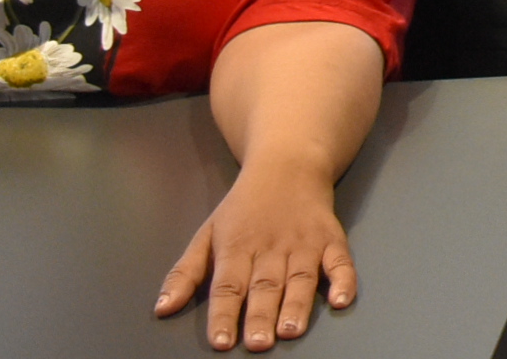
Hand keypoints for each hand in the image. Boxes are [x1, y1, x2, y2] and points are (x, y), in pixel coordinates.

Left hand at [157, 155, 352, 350]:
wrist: (287, 164)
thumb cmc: (244, 206)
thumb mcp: (207, 234)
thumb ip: (185, 273)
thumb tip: (162, 309)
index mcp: (237, 247)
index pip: (228, 286)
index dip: (224, 315)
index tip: (221, 341)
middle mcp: (272, 246)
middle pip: (265, 285)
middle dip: (262, 316)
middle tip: (259, 343)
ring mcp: (304, 242)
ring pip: (301, 278)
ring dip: (297, 305)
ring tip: (291, 330)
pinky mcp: (332, 238)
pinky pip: (340, 261)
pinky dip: (344, 280)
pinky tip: (341, 299)